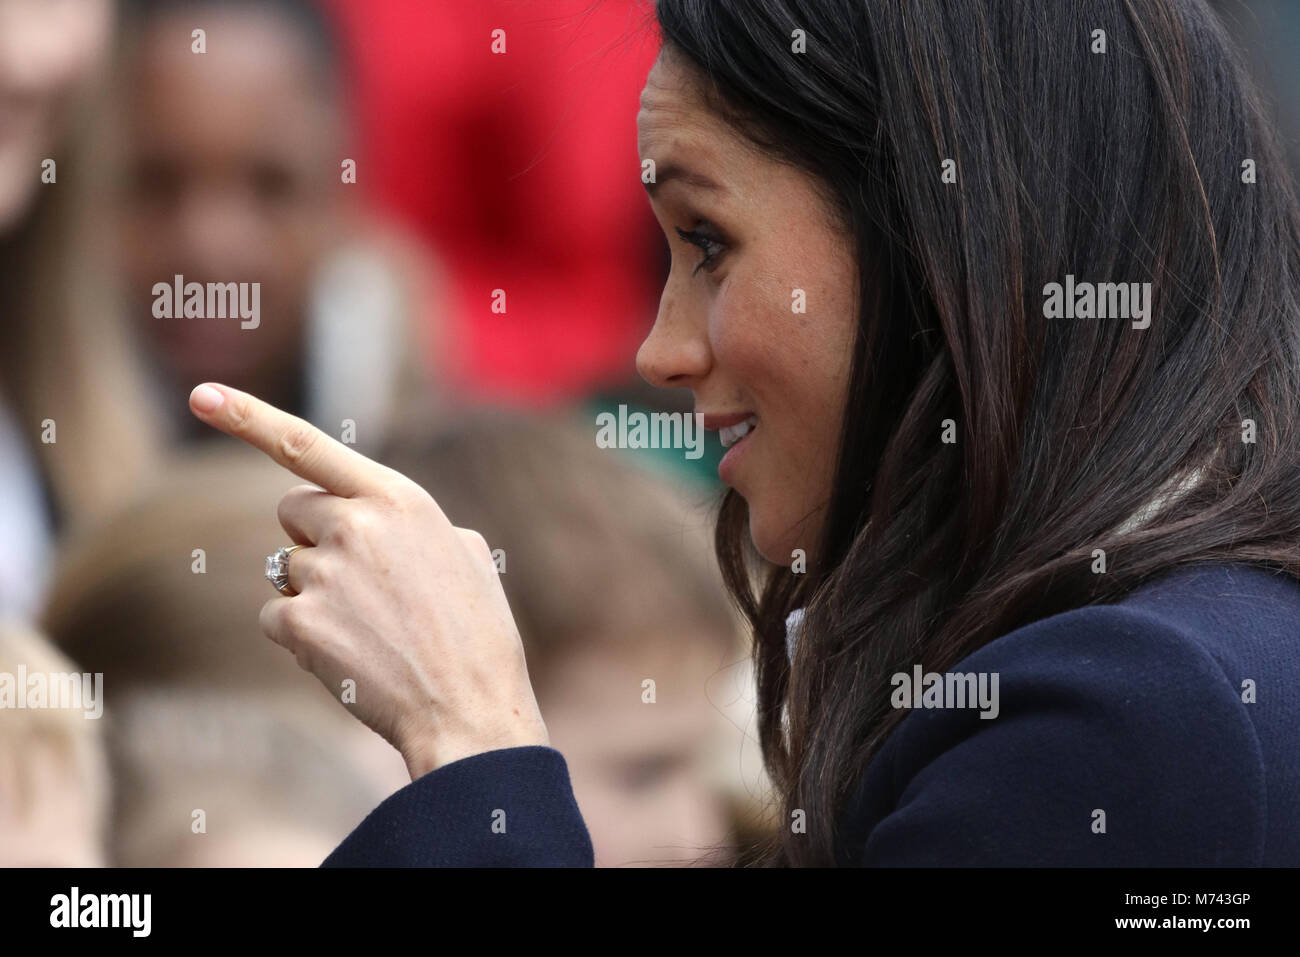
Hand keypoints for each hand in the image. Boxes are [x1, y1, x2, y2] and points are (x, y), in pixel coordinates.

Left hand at [188, 382, 548, 779]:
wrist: (470, 711)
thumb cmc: (477, 636)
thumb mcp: (465, 554)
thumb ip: (410, 522)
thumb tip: (374, 517)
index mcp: (399, 500)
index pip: (307, 446)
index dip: (247, 417)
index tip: (203, 397)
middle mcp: (356, 525)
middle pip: (292, 509)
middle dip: (313, 536)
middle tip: (360, 581)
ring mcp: (324, 574)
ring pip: (286, 569)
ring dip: (315, 594)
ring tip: (371, 630)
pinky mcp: (300, 623)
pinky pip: (276, 617)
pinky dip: (302, 637)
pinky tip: (349, 656)